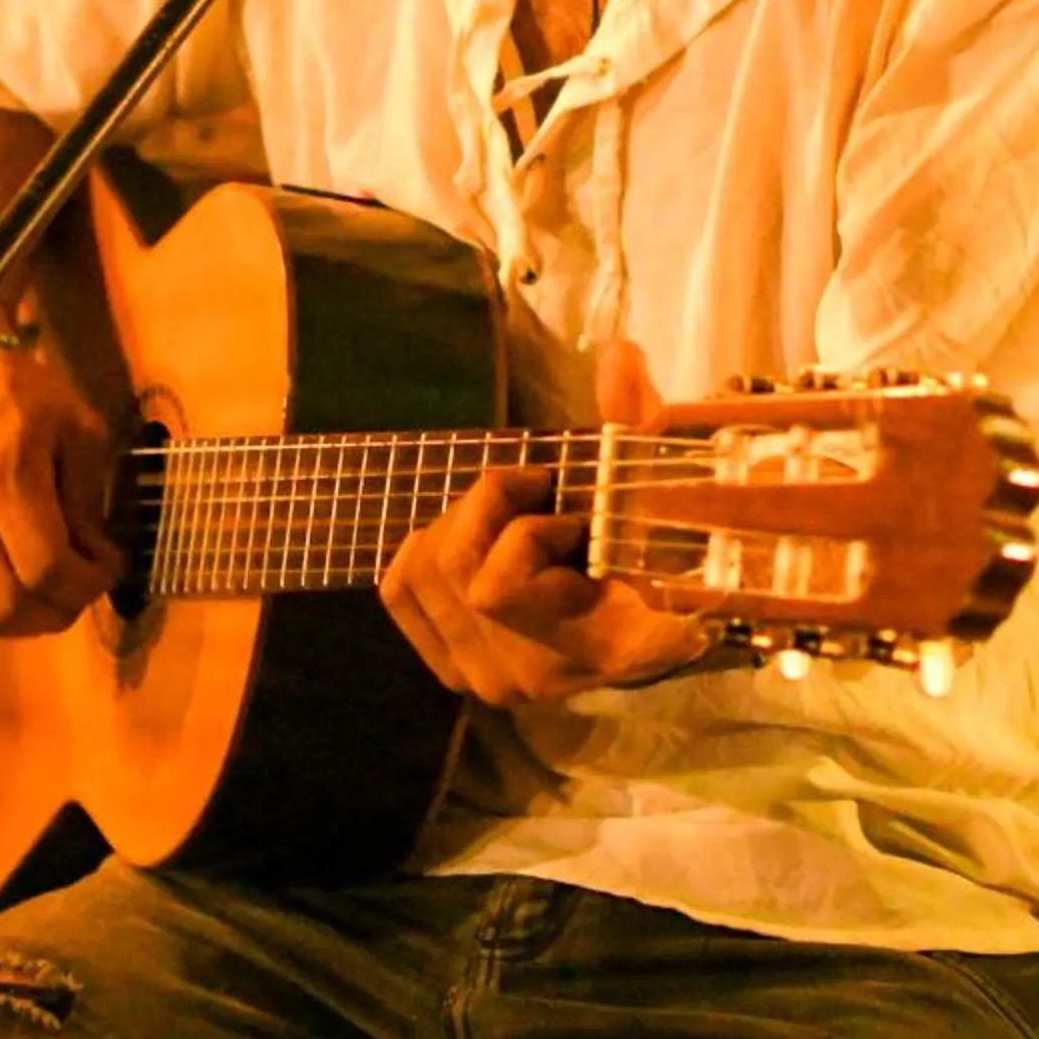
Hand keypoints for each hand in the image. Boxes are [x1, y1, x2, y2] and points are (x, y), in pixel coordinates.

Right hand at [0, 332, 125, 637]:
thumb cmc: (25, 394)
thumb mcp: (77, 429)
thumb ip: (87, 498)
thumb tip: (93, 558)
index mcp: (5, 475)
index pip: (46, 566)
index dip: (88, 583)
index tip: (110, 565)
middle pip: (9, 602)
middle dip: (60, 610)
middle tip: (84, 587)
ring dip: (24, 623)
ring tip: (53, 596)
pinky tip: (19, 590)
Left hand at [377, 341, 716, 707]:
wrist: (617, 620)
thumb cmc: (634, 543)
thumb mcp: (639, 482)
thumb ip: (632, 422)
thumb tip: (620, 357)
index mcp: (608, 644)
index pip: (515, 597)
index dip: (538, 544)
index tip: (586, 528)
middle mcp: (541, 676)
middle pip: (462, 569)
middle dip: (497, 507)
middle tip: (541, 496)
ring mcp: (490, 681)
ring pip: (429, 569)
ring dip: (469, 521)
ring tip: (516, 519)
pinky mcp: (452, 672)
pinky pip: (399, 585)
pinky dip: (428, 544)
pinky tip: (478, 540)